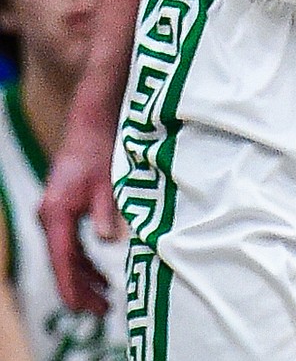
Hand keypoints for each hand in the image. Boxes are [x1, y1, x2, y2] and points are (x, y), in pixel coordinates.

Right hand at [40, 113, 123, 314]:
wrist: (89, 122)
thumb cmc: (98, 150)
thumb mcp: (106, 183)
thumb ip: (106, 214)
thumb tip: (109, 243)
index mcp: (56, 215)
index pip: (62, 263)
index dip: (74, 289)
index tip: (87, 310)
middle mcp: (49, 219)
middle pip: (62, 265)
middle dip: (82, 289)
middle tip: (104, 310)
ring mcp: (53, 216)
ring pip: (66, 257)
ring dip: (84, 276)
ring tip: (106, 296)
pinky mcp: (62, 211)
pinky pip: (70, 245)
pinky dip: (84, 260)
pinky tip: (99, 272)